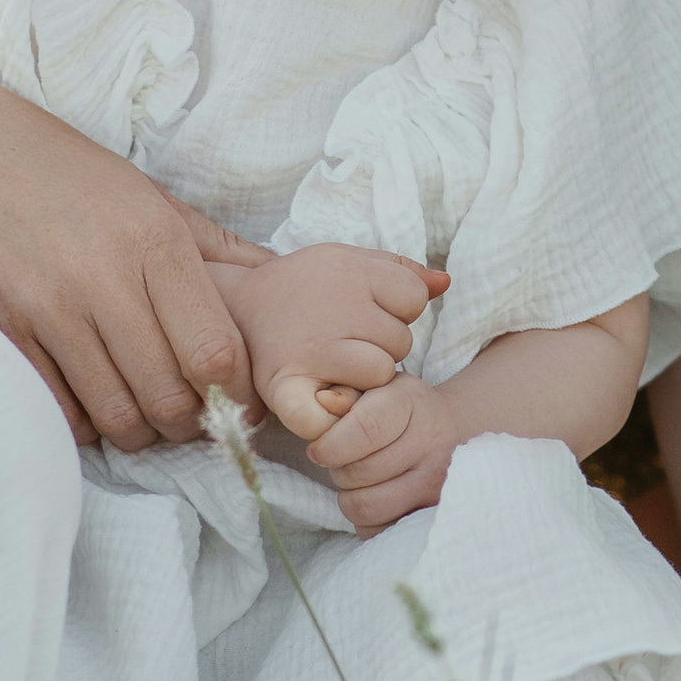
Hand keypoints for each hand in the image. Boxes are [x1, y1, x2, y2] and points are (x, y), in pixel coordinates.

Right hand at [0, 62, 264, 452]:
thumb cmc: (65, 174)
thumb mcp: (149, 195)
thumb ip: (216, 247)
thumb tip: (281, 279)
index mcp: (155, 242)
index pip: (216, 353)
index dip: (236, 395)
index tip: (238, 402)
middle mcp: (105, 278)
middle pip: (169, 397)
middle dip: (187, 425)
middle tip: (186, 417)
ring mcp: (48, 309)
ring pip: (115, 415)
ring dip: (136, 431)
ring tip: (141, 414)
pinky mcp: (2, 331)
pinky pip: (59, 410)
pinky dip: (83, 421)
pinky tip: (90, 401)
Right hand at [220, 241, 446, 419]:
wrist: (234, 307)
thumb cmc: (301, 287)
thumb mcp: (348, 262)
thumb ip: (400, 270)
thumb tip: (446, 281)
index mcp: (349, 271)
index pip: (415, 298)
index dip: (398, 306)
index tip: (367, 308)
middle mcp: (332, 309)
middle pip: (402, 340)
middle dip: (382, 342)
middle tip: (345, 337)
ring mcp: (310, 350)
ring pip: (381, 375)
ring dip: (365, 376)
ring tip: (334, 361)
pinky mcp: (286, 388)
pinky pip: (335, 416)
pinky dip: (336, 417)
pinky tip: (328, 398)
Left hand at [269, 369, 469, 536]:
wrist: (452, 429)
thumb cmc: (401, 408)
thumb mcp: (375, 387)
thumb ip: (344, 394)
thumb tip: (322, 402)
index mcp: (412, 402)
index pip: (364, 429)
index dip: (330, 445)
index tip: (319, 449)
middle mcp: (433, 442)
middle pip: (358, 472)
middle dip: (338, 469)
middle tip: (345, 461)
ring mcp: (438, 482)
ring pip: (365, 506)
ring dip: (349, 497)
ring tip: (358, 480)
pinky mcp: (433, 513)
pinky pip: (377, 530)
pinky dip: (365, 520)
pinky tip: (375, 496)